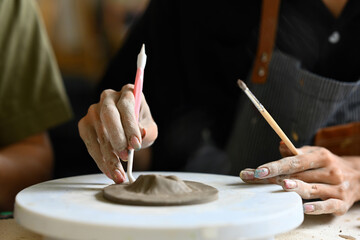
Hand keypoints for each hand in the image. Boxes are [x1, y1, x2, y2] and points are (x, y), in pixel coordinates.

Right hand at [78, 85, 157, 182]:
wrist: (127, 129)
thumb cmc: (140, 126)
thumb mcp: (150, 128)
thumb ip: (148, 132)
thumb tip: (141, 133)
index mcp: (128, 92)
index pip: (126, 106)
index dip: (130, 126)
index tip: (136, 145)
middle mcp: (108, 97)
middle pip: (108, 115)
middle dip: (116, 138)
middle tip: (125, 157)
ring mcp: (94, 110)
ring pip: (98, 133)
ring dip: (108, 155)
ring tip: (118, 173)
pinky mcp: (85, 124)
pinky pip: (90, 143)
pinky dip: (100, 160)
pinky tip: (109, 171)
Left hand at [239, 143, 359, 215]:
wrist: (359, 177)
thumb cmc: (328, 165)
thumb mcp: (315, 154)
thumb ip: (296, 152)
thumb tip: (280, 144)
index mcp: (321, 157)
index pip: (295, 161)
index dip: (276, 165)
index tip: (259, 170)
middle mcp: (330, 171)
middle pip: (298, 176)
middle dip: (274, 178)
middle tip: (254, 178)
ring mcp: (337, 188)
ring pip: (311, 189)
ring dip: (296, 188)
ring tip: (283, 186)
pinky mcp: (341, 203)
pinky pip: (328, 206)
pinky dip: (317, 208)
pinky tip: (304, 208)